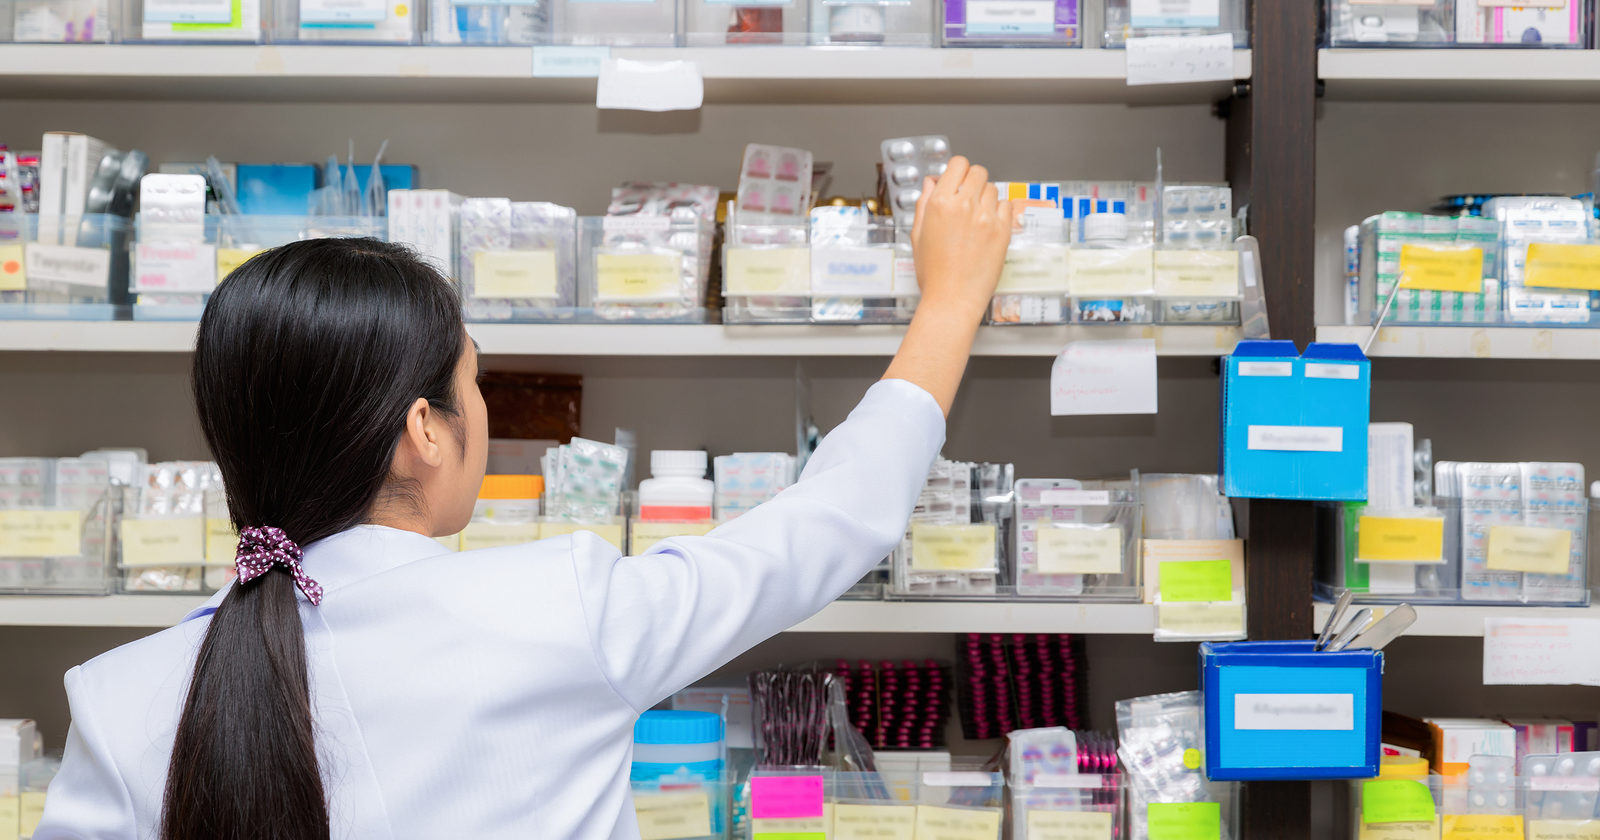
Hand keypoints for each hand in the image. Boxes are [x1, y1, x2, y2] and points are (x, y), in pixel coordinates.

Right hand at [909, 156, 1018, 321]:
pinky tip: (988, 225)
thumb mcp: (918, 235)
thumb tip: (931, 183)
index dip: (957, 171)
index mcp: (940, 204)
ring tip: (976, 217)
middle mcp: (965, 206)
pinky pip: (1007, 206)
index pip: (957, 165)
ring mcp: (986, 218)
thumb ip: (925, 204)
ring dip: (985, 197)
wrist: (952, 300)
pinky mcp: (1003, 231)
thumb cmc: (934, 274)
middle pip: (978, 172)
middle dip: (972, 181)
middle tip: (968, 197)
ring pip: (993, 188)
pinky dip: (999, 211)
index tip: (957, 179)